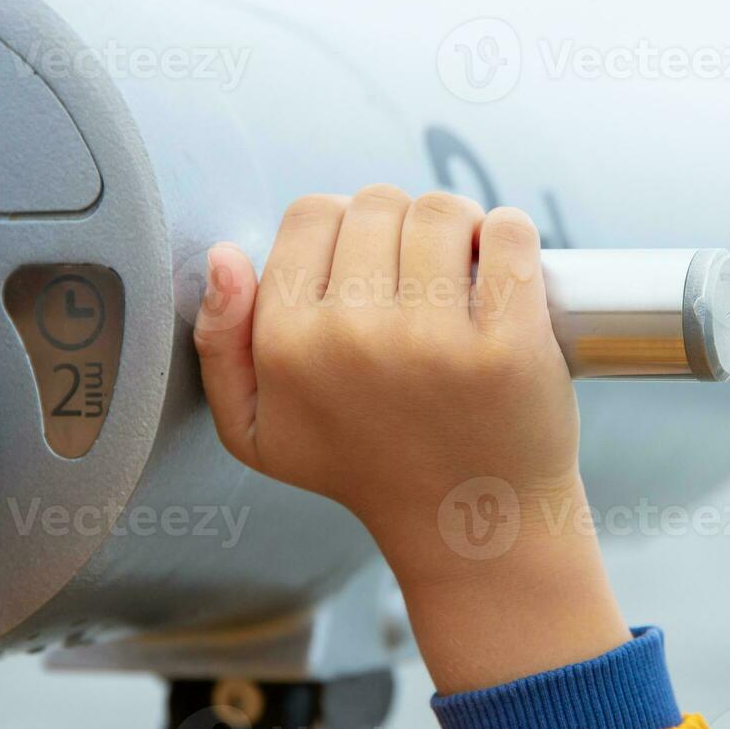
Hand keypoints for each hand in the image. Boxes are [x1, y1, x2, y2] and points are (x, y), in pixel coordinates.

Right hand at [194, 185, 627, 691]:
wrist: (468, 526)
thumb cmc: (367, 466)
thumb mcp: (256, 430)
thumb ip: (220, 342)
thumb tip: (224, 255)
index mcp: (289, 347)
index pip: (311, 213)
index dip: (344, 230)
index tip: (369, 270)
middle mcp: (355, 337)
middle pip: (378, 202)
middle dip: (401, 227)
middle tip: (420, 277)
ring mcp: (435, 339)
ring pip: (442, 209)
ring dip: (457, 228)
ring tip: (461, 273)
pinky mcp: (509, 342)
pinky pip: (508, 231)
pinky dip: (509, 235)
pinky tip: (501, 272)